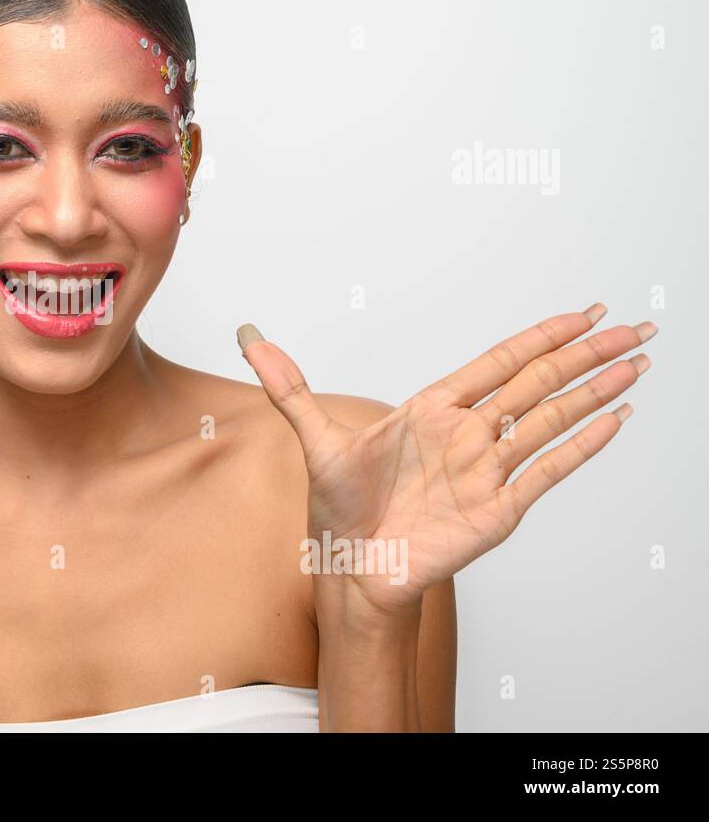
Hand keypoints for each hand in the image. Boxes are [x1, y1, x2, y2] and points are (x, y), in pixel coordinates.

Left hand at [238, 304, 653, 614]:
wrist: (350, 570)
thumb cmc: (337, 509)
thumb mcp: (313, 438)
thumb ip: (288, 385)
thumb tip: (248, 336)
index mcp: (432, 412)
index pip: (498, 364)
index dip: (540, 337)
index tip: (581, 315)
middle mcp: (467, 436)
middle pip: (537, 383)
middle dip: (585, 354)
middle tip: (633, 325)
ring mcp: (487, 472)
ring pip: (551, 420)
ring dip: (595, 391)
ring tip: (638, 362)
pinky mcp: (497, 510)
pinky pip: (547, 471)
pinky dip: (582, 445)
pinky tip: (614, 418)